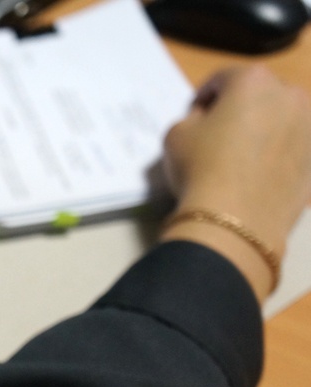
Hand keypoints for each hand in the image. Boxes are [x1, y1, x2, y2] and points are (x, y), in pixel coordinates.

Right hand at [161, 65, 310, 299]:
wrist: (235, 221)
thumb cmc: (200, 167)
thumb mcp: (175, 135)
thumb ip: (192, 119)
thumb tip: (207, 122)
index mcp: (253, 80)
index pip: (222, 79)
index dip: (202, 98)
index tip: (193, 119)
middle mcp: (290, 96)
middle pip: (260, 96)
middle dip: (240, 111)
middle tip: (219, 138)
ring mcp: (310, 128)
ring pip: (282, 122)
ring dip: (264, 132)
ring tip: (241, 160)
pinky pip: (292, 151)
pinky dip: (278, 158)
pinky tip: (258, 178)